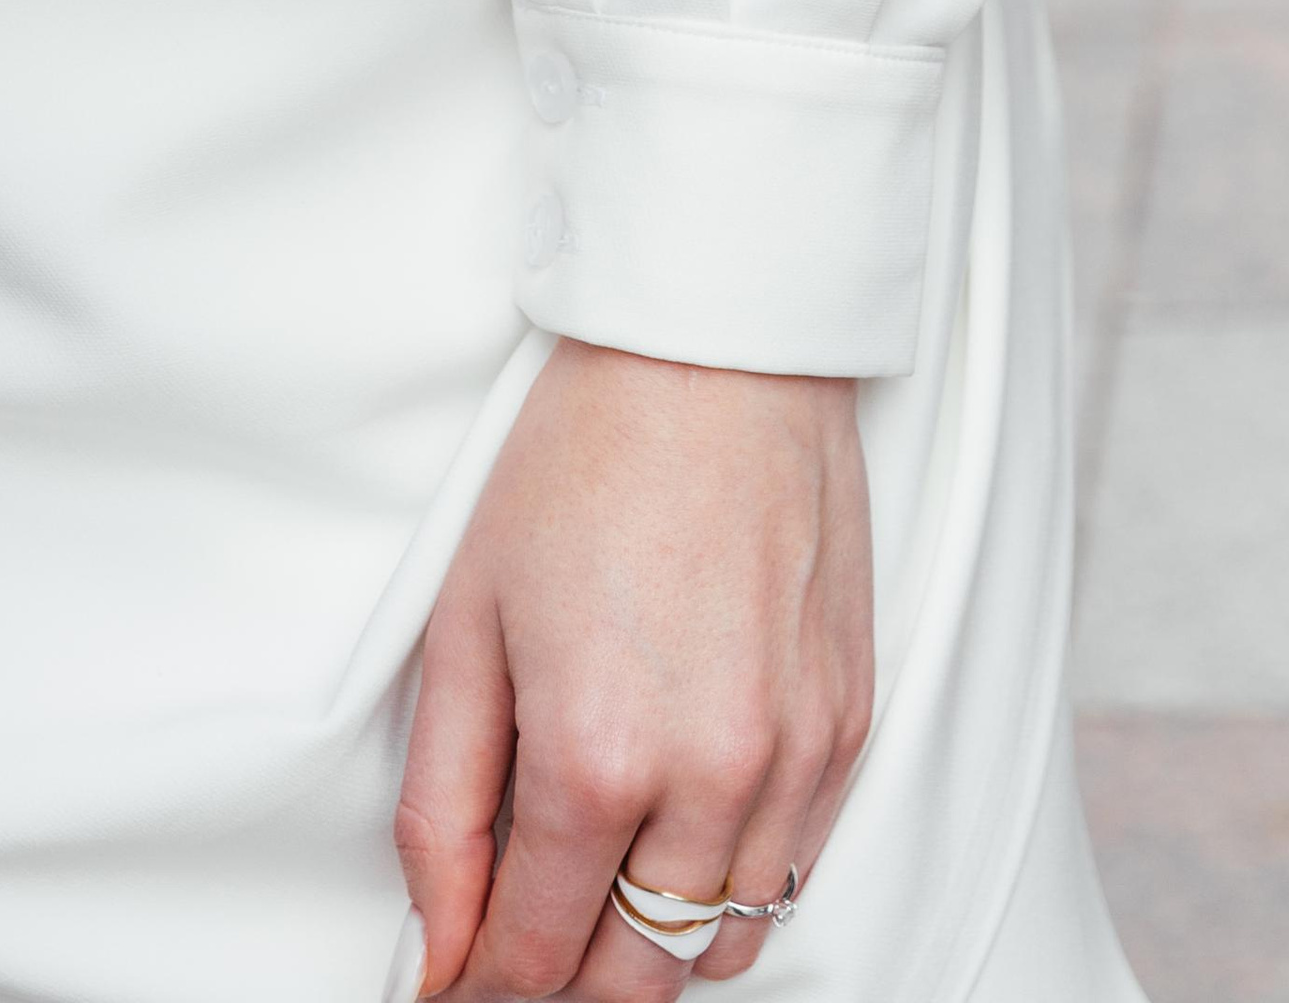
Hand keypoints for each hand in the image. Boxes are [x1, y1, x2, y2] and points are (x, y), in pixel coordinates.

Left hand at [397, 346, 872, 996]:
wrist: (720, 350)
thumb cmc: (585, 459)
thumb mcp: (465, 626)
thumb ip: (440, 807)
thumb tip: (438, 943)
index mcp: (597, 758)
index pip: (533, 961)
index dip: (478, 988)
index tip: (455, 981)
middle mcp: (711, 778)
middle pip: (633, 983)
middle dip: (563, 983)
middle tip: (519, 941)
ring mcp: (797, 755)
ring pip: (724, 946)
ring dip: (652, 945)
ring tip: (601, 884)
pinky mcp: (850, 721)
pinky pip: (795, 871)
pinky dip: (733, 880)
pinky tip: (683, 823)